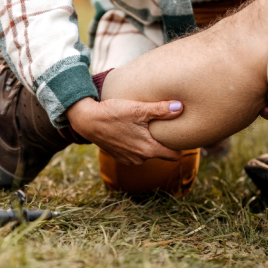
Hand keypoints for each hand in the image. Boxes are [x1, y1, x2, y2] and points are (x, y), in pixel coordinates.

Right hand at [66, 97, 183, 165]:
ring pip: (147, 153)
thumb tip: (180, 107)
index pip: (174, 156)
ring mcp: (128, 160)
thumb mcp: (138, 109)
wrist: (87, 120)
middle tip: (164, 127)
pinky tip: (132, 131)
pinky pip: (134, 153)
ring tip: (146, 127)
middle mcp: (140, 159)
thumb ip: (161, 110)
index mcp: (148, 150)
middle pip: (161, 154)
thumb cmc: (113, 113)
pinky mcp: (119, 157)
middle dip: (163, 143)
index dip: (179, 145)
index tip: (179, 134)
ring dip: (148, 143)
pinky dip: (136, 144)